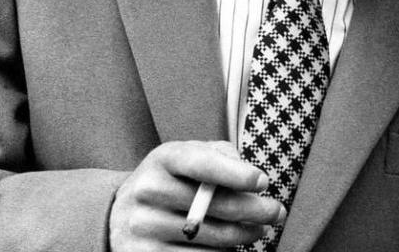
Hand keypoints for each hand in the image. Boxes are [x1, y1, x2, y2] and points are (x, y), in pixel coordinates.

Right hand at [109, 140, 285, 249]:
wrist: (121, 215)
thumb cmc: (170, 180)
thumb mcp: (187, 157)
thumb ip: (220, 155)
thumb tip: (250, 179)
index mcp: (162, 159)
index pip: (201, 163)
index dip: (235, 173)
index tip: (262, 182)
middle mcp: (148, 191)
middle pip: (214, 205)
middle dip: (255, 210)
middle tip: (277, 213)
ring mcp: (144, 227)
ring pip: (212, 237)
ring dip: (244, 235)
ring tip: (256, 231)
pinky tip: (229, 247)